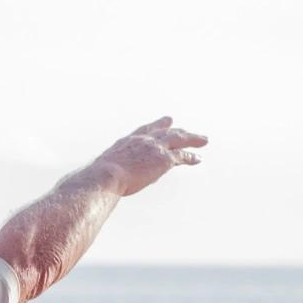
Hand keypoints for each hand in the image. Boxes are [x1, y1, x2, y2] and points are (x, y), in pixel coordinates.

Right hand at [91, 117, 207, 196]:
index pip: (144, 130)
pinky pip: (181, 156)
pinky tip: (197, 159)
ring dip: (192, 139)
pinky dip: (190, 157)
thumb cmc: (99, 178)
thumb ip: (111, 170)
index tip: (164, 122)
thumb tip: (105, 181)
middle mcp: (142, 141)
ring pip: (178, 139)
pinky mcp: (164, 159)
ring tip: (203, 140)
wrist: (105, 176)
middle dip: (176, 130)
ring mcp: (154, 148)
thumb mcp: (105, 169)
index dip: (156, 126)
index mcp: (127, 142)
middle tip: (184, 129)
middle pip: (164, 132)